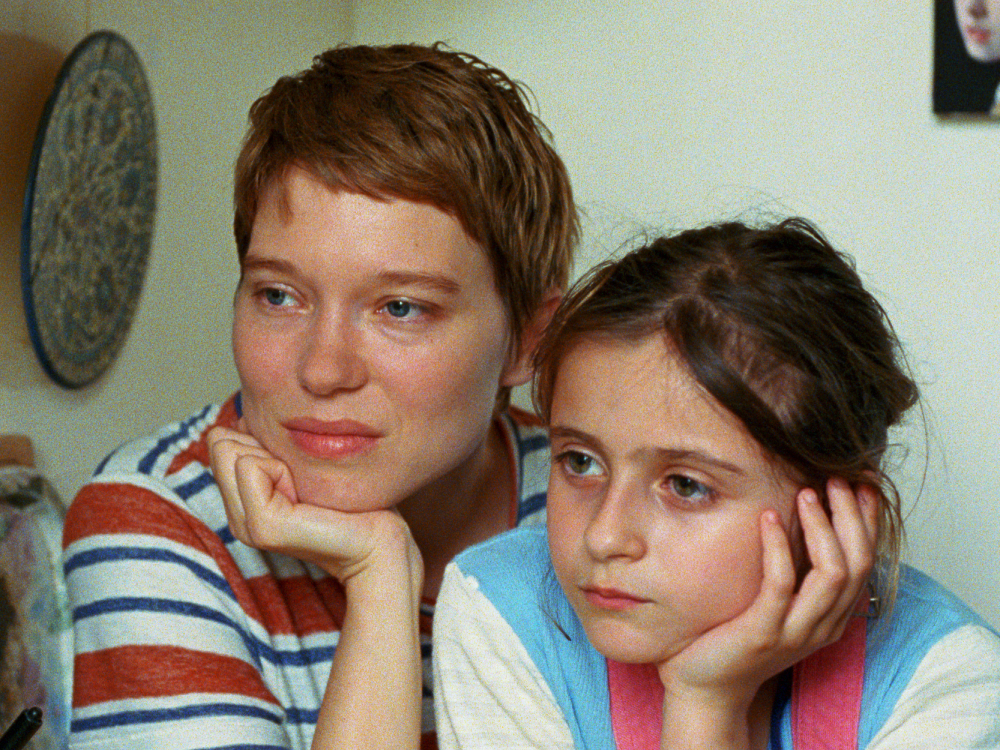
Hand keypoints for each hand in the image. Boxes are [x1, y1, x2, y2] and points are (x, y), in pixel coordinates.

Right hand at [207, 425, 421, 589]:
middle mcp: (238, 517)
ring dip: (277, 456)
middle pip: (221, 443)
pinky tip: (308, 496)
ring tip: (306, 488)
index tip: (295, 466)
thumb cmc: (347, 497)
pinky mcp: (263, 527)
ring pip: (232, 451)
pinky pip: (249, 465)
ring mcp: (247, 526)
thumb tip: (240, 420)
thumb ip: (264, 446)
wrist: (378, 537)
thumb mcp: (296, 463)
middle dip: (266, 445)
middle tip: (302, 478)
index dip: (262, 438)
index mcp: (242, 503)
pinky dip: (282, 468)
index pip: (219, 439)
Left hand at [656, 479, 877, 746]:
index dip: (868, 521)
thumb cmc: (737, 634)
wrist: (707, 686)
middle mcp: (823, 625)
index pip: (867, 562)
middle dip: (851, 516)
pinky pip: (781, 583)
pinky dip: (779, 546)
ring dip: (823, 527)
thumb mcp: (777, 601)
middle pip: (859, 563)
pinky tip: (769, 517)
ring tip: (807, 492)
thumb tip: (800, 515)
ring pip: (832, 572)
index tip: (861, 483)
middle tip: (836, 479)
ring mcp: (796, 631)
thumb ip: (794, 569)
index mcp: (832, 616)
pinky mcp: (764, 632)